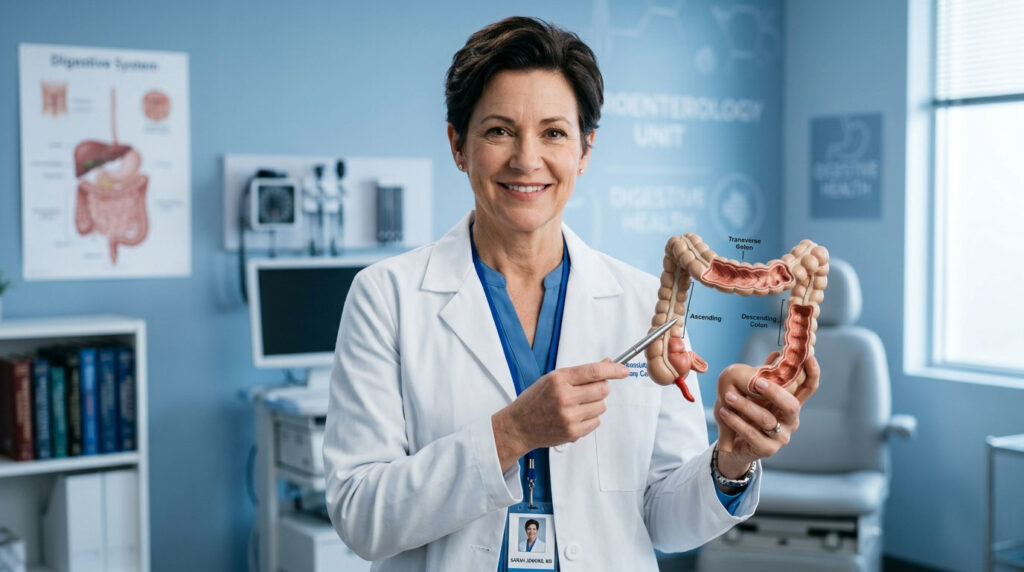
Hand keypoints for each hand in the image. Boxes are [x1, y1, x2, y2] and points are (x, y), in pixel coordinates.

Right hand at [492, 359, 627, 470]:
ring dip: (595, 405)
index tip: (623, 370)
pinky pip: (596, 422)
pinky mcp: (573, 433)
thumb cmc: (535, 400)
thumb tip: (606, 364)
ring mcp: (569, 417)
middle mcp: (564, 397)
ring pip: (601, 407)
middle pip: (602, 390)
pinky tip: (575, 417)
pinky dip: (590, 419)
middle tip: (590, 390)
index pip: (594, 372)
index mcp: (558, 379)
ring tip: (577, 406)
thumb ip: (580, 373)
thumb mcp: (553, 379)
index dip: (613, 370)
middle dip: (601, 388)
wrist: (519, 426)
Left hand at [713, 353, 819, 478]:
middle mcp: (791, 420)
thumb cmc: (748, 415)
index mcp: (792, 404)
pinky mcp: (768, 449)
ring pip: (766, 420)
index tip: (807, 355)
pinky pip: (752, 434)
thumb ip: (766, 377)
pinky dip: (736, 422)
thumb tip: (775, 352)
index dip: (812, 372)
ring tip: (728, 397)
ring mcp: (782, 437)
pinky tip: (724, 412)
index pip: (809, 387)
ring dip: (745, 406)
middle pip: (791, 405)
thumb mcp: (757, 395)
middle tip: (756, 382)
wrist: (737, 446)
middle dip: (774, 392)